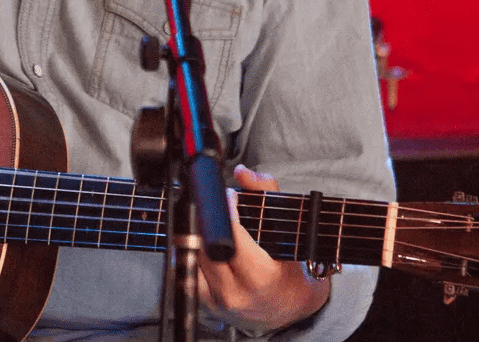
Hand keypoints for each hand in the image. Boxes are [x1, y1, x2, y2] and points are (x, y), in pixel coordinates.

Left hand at [197, 165, 330, 334]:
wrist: (289, 307)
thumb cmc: (289, 269)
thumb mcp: (287, 229)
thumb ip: (266, 192)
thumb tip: (242, 172)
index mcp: (260, 278)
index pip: (233, 239)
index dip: (228, 212)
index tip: (230, 197)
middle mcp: (236, 292)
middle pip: (207, 247)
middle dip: (210, 221)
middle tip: (219, 207)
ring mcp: (218, 301)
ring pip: (193, 258)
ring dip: (198, 235)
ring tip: (211, 224)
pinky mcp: (205, 303)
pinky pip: (188, 271)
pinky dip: (192, 253)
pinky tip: (202, 243)